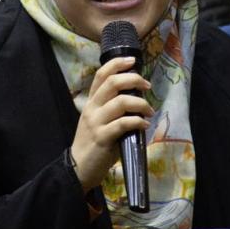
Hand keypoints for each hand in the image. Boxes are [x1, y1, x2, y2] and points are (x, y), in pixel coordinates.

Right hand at [69, 56, 152, 190]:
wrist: (79, 167)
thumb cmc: (93, 143)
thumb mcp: (98, 121)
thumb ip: (112, 108)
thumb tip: (136, 97)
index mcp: (91, 102)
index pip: (101, 75)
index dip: (117, 64)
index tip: (133, 61)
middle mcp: (92, 108)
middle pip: (112, 83)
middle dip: (133, 80)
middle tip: (147, 86)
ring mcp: (96, 122)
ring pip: (120, 102)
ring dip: (140, 104)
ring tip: (149, 111)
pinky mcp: (102, 138)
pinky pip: (123, 124)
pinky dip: (137, 122)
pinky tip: (144, 125)